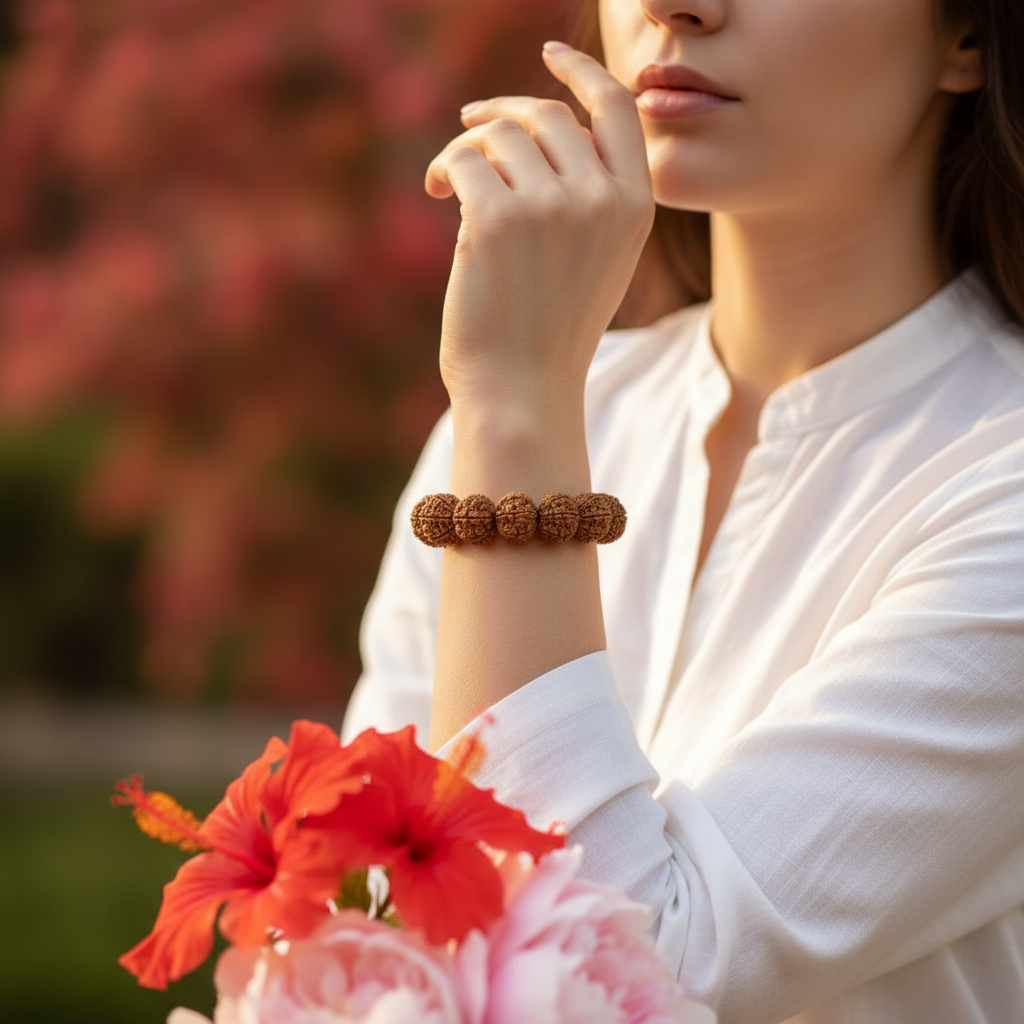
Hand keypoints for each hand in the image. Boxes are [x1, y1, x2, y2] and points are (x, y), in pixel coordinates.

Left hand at [425, 43, 654, 422]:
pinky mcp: (498, 219)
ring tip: (450, 182)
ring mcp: (552, 206)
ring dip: (467, 149)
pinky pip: (463, 160)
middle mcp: (601, 198)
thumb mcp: (596, 259)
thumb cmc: (550, 331)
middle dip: (501, 115)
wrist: (523, 391)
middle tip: (469, 125)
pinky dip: (444, 168)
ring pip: (500, 136)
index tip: (549, 53)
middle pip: (547, 115)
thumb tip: (536, 125)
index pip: (617, 108)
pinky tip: (436, 192)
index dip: (580, 72)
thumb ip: (588, 194)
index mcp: (636, 206)